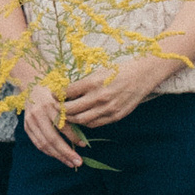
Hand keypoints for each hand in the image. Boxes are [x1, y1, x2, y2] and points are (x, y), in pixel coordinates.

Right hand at [20, 78, 83, 168]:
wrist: (31, 83)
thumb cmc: (53, 90)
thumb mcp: (63, 96)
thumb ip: (70, 112)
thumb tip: (83, 132)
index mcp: (49, 104)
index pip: (62, 125)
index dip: (73, 137)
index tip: (84, 145)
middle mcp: (38, 114)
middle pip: (52, 138)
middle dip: (66, 153)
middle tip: (78, 162)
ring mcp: (30, 121)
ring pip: (44, 144)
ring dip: (58, 156)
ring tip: (70, 163)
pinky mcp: (26, 126)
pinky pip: (38, 143)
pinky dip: (49, 152)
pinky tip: (59, 156)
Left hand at [63, 50, 184, 131]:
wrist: (142, 76)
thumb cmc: (118, 71)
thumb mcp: (98, 71)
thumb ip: (83, 83)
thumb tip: (65, 91)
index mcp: (93, 82)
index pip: (67, 92)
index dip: (57, 95)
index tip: (52, 95)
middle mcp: (99, 97)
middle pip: (71, 109)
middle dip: (61, 110)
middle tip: (55, 108)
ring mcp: (107, 109)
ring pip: (82, 120)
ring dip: (72, 119)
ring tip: (67, 116)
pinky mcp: (115, 116)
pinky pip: (95, 124)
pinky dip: (85, 123)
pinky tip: (81, 118)